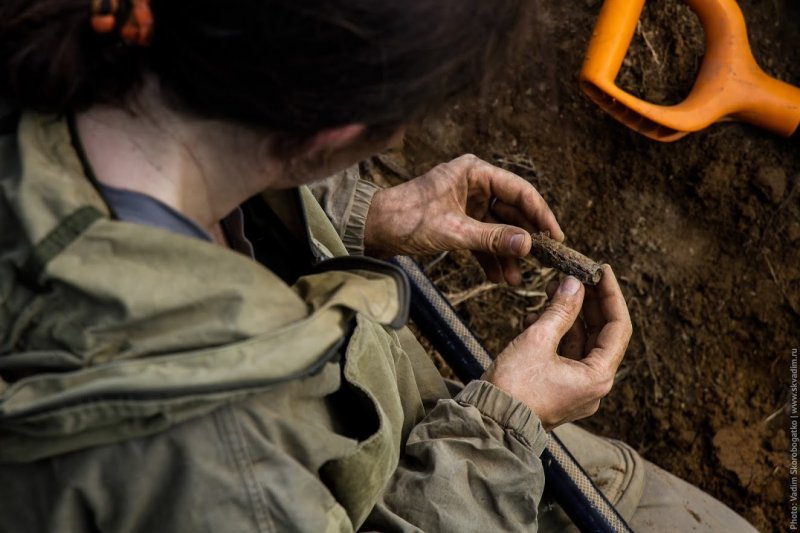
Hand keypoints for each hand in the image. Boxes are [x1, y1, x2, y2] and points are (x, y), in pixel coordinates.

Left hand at [364, 154, 563, 284]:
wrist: (371, 230)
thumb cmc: (406, 220)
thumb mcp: (454, 231)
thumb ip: (492, 238)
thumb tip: (529, 244)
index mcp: (474, 172)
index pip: (519, 191)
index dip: (541, 215)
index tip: (556, 237)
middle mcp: (473, 184)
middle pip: (511, 212)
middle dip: (523, 240)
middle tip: (541, 263)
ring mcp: (466, 203)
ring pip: (497, 229)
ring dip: (506, 254)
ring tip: (515, 280)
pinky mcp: (458, 221)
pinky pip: (482, 238)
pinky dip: (489, 257)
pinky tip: (498, 277)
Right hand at [482, 266, 631, 429]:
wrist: (489, 422)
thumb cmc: (514, 387)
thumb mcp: (537, 340)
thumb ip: (560, 310)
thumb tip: (574, 285)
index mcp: (598, 377)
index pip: (618, 327)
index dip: (610, 295)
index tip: (599, 271)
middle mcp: (593, 385)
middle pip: (600, 334)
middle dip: (586, 303)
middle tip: (574, 276)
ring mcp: (576, 388)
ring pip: (580, 342)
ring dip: (568, 315)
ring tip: (551, 289)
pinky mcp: (557, 388)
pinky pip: (564, 354)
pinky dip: (555, 333)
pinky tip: (537, 314)